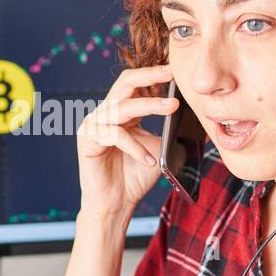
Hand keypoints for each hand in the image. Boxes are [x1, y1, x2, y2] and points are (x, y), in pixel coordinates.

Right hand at [76, 64, 176, 217]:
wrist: (116, 205)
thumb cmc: (135, 177)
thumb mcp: (157, 148)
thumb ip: (165, 129)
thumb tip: (188, 112)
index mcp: (120, 112)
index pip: (135, 84)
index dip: (154, 74)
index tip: (176, 70)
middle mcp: (105, 114)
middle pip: (125, 83)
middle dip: (150, 76)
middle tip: (172, 74)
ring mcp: (94, 125)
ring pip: (123, 107)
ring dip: (150, 105)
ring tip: (172, 107)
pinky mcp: (88, 140)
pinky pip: (115, 135)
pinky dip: (135, 147)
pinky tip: (149, 160)